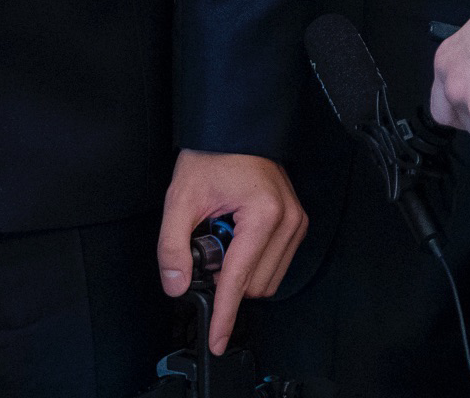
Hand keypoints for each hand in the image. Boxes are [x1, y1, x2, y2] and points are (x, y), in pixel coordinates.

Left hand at [155, 150, 307, 357]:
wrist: (233, 129)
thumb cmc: (211, 156)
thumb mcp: (181, 198)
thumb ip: (173, 245)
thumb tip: (176, 285)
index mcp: (262, 214)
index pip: (239, 280)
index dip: (224, 314)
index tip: (217, 339)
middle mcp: (287, 220)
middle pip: (254, 285)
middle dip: (226, 279)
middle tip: (207, 244)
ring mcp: (296, 223)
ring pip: (267, 280)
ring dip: (240, 271)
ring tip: (223, 234)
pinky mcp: (296, 224)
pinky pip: (274, 264)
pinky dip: (252, 262)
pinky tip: (236, 236)